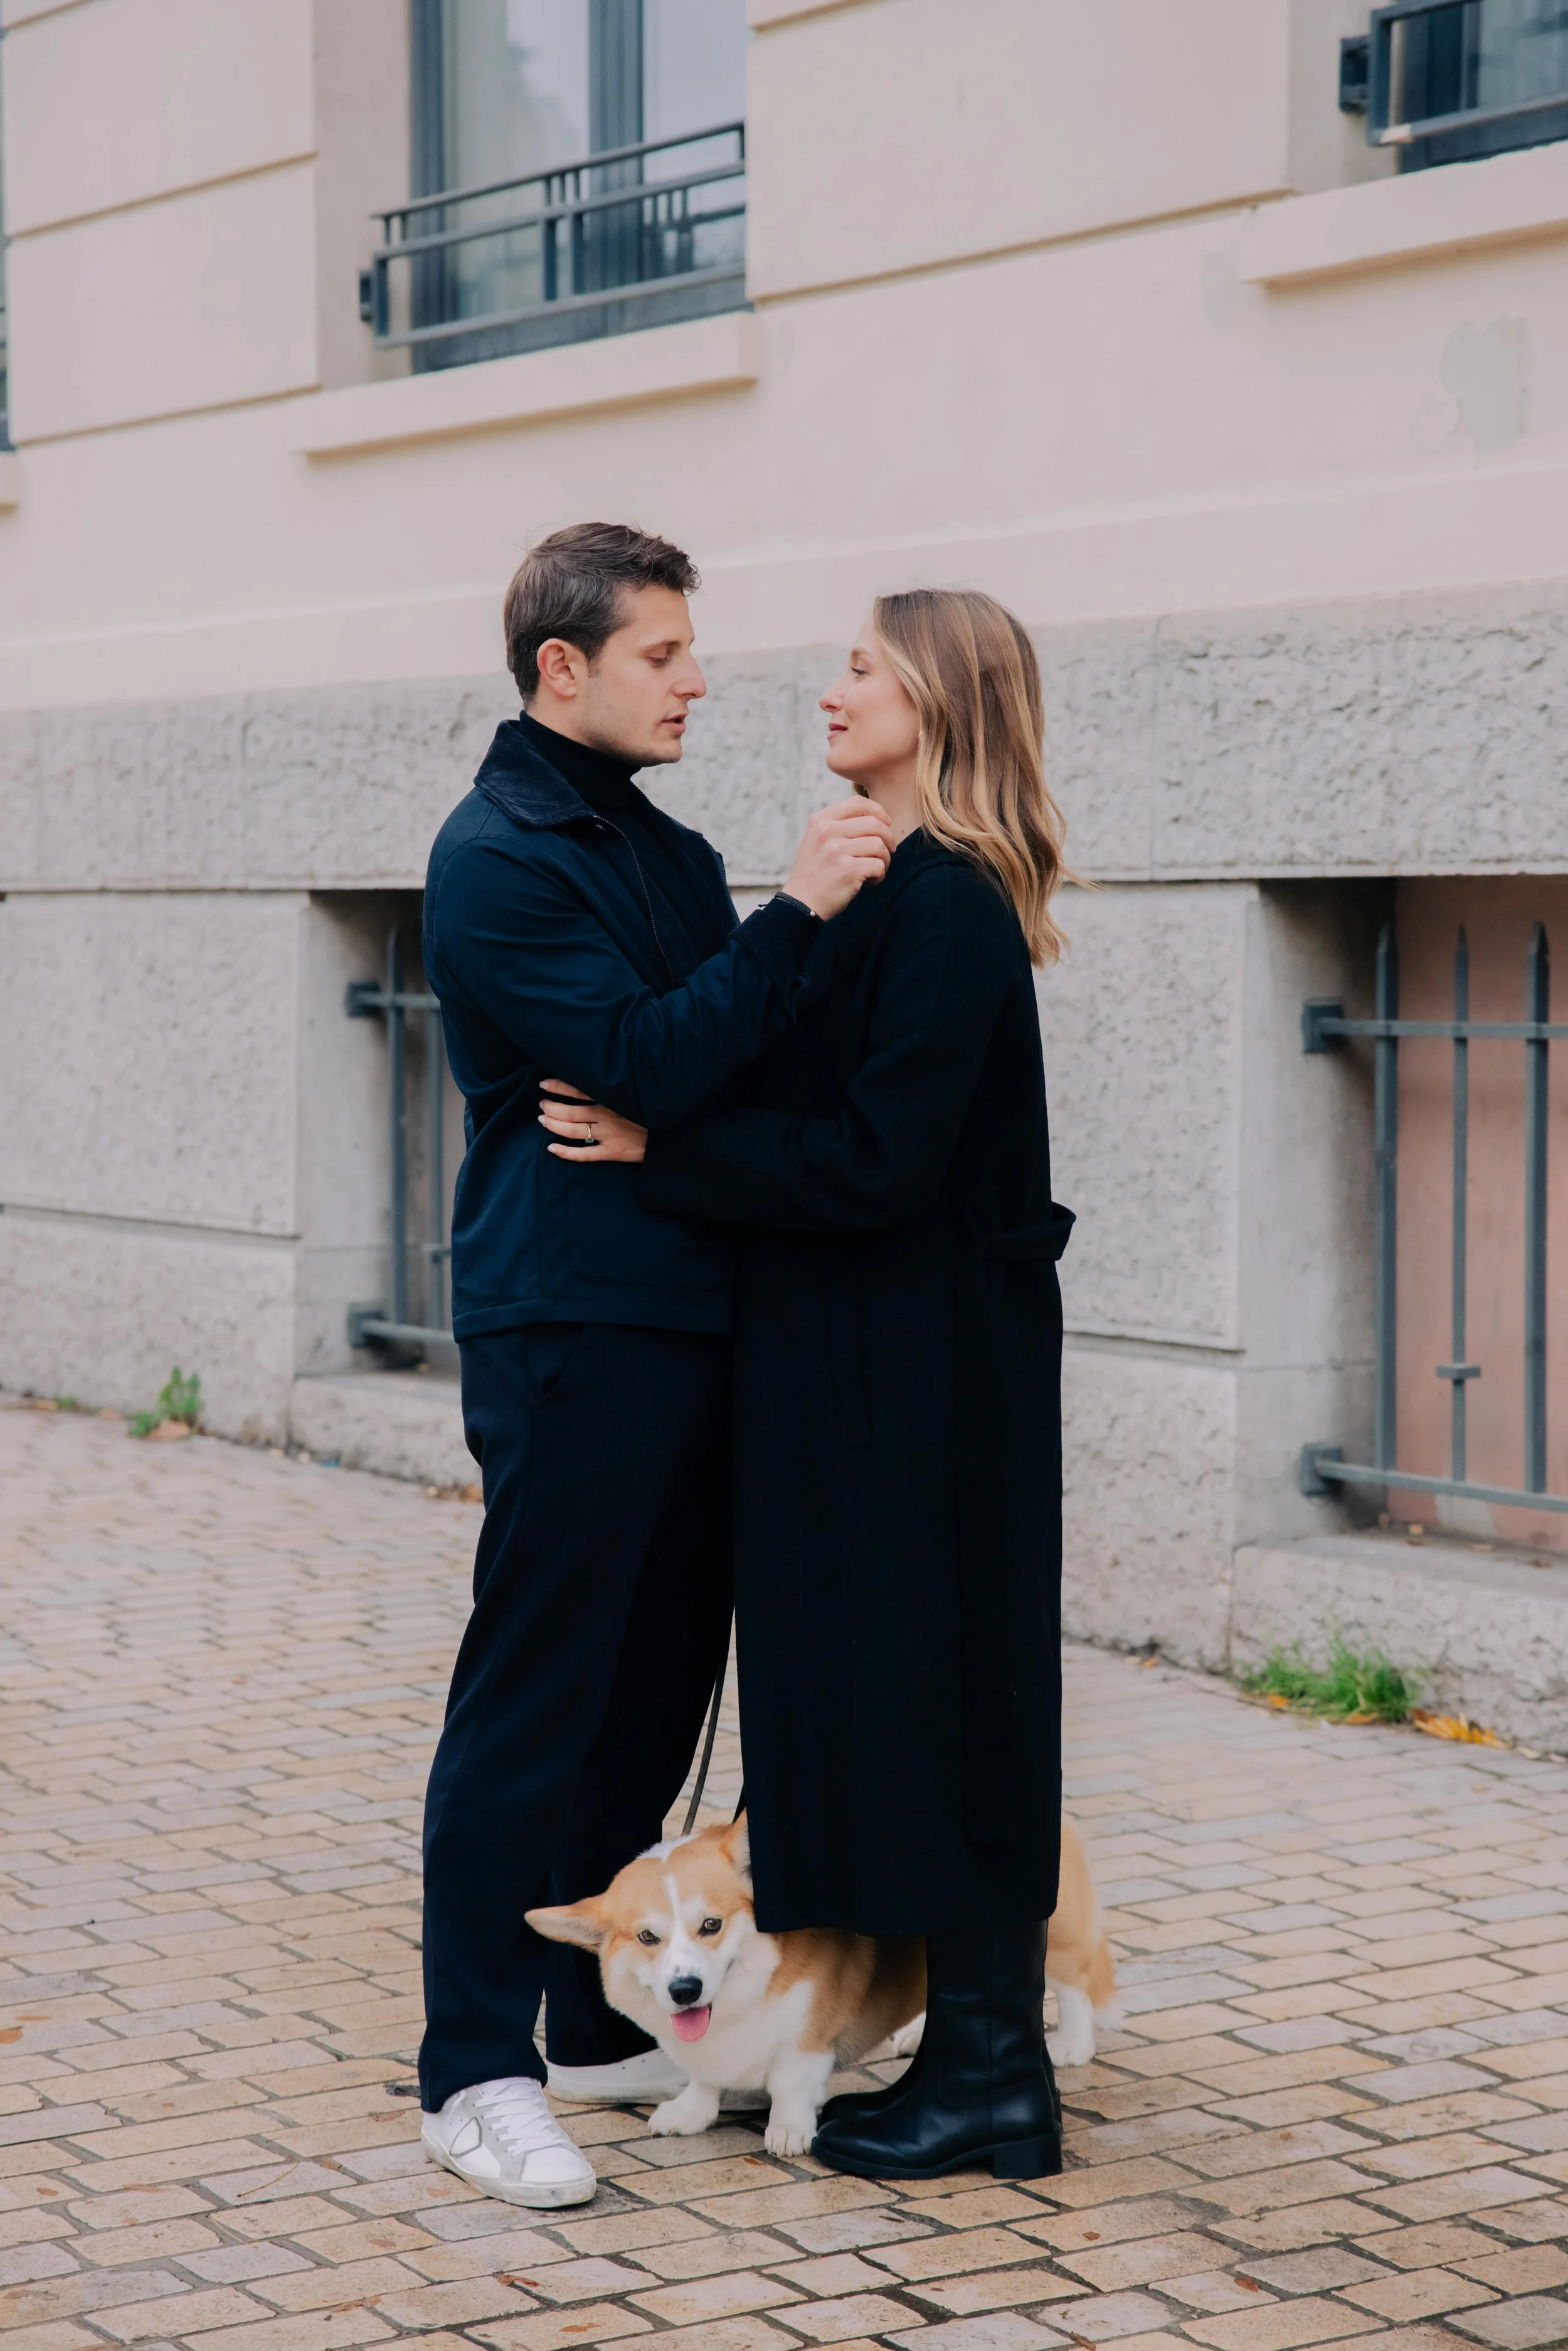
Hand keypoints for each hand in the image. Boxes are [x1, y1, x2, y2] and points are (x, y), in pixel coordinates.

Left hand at [539, 1079, 646, 1163]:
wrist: (670, 1135)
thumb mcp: (634, 1093)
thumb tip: (592, 1079)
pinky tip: (552, 1148)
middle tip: (542, 1105)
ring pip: (573, 1131)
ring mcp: (608, 1136)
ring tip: (543, 1120)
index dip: (559, 1087)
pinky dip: (566, 1152)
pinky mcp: (612, 1152)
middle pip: (571, 1112)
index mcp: (612, 1100)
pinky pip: (584, 1155)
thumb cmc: (651, 1111)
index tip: (544, 1083)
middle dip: (552, 1108)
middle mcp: (607, 1116)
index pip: (579, 1090)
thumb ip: (614, 1089)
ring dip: (554, 1125)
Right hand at [784, 796, 894, 918]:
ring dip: (885, 859)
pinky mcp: (848, 870)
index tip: (886, 825)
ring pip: (879, 845)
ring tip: (875, 870)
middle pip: (875, 823)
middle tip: (887, 852)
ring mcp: (837, 850)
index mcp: (821, 820)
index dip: (879, 812)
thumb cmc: (815, 872)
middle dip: (888, 838)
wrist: (801, 903)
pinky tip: (871, 881)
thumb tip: (877, 818)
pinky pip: (878, 865)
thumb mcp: (817, 840)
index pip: (858, 803)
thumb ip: (840, 825)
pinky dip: (880, 874)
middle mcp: (827, 831)